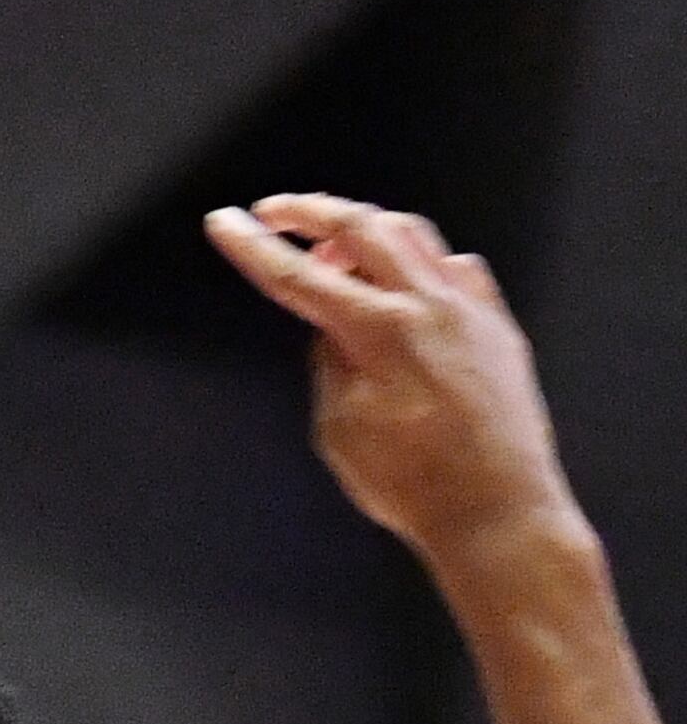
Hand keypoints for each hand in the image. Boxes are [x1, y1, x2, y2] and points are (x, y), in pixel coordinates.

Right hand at [208, 196, 584, 576]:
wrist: (498, 512)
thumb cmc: (418, 485)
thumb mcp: (340, 431)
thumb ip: (329, 366)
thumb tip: (331, 330)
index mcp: (381, 332)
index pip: (299, 276)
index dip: (254, 248)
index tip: (225, 223)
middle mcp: (429, 305)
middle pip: (361, 227)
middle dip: (310, 211)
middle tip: (275, 211)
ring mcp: (470, 309)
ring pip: (412, 234)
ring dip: (365, 227)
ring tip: (334, 244)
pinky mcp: (496, 325)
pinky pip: (456, 266)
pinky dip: (420, 259)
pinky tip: (405, 281)